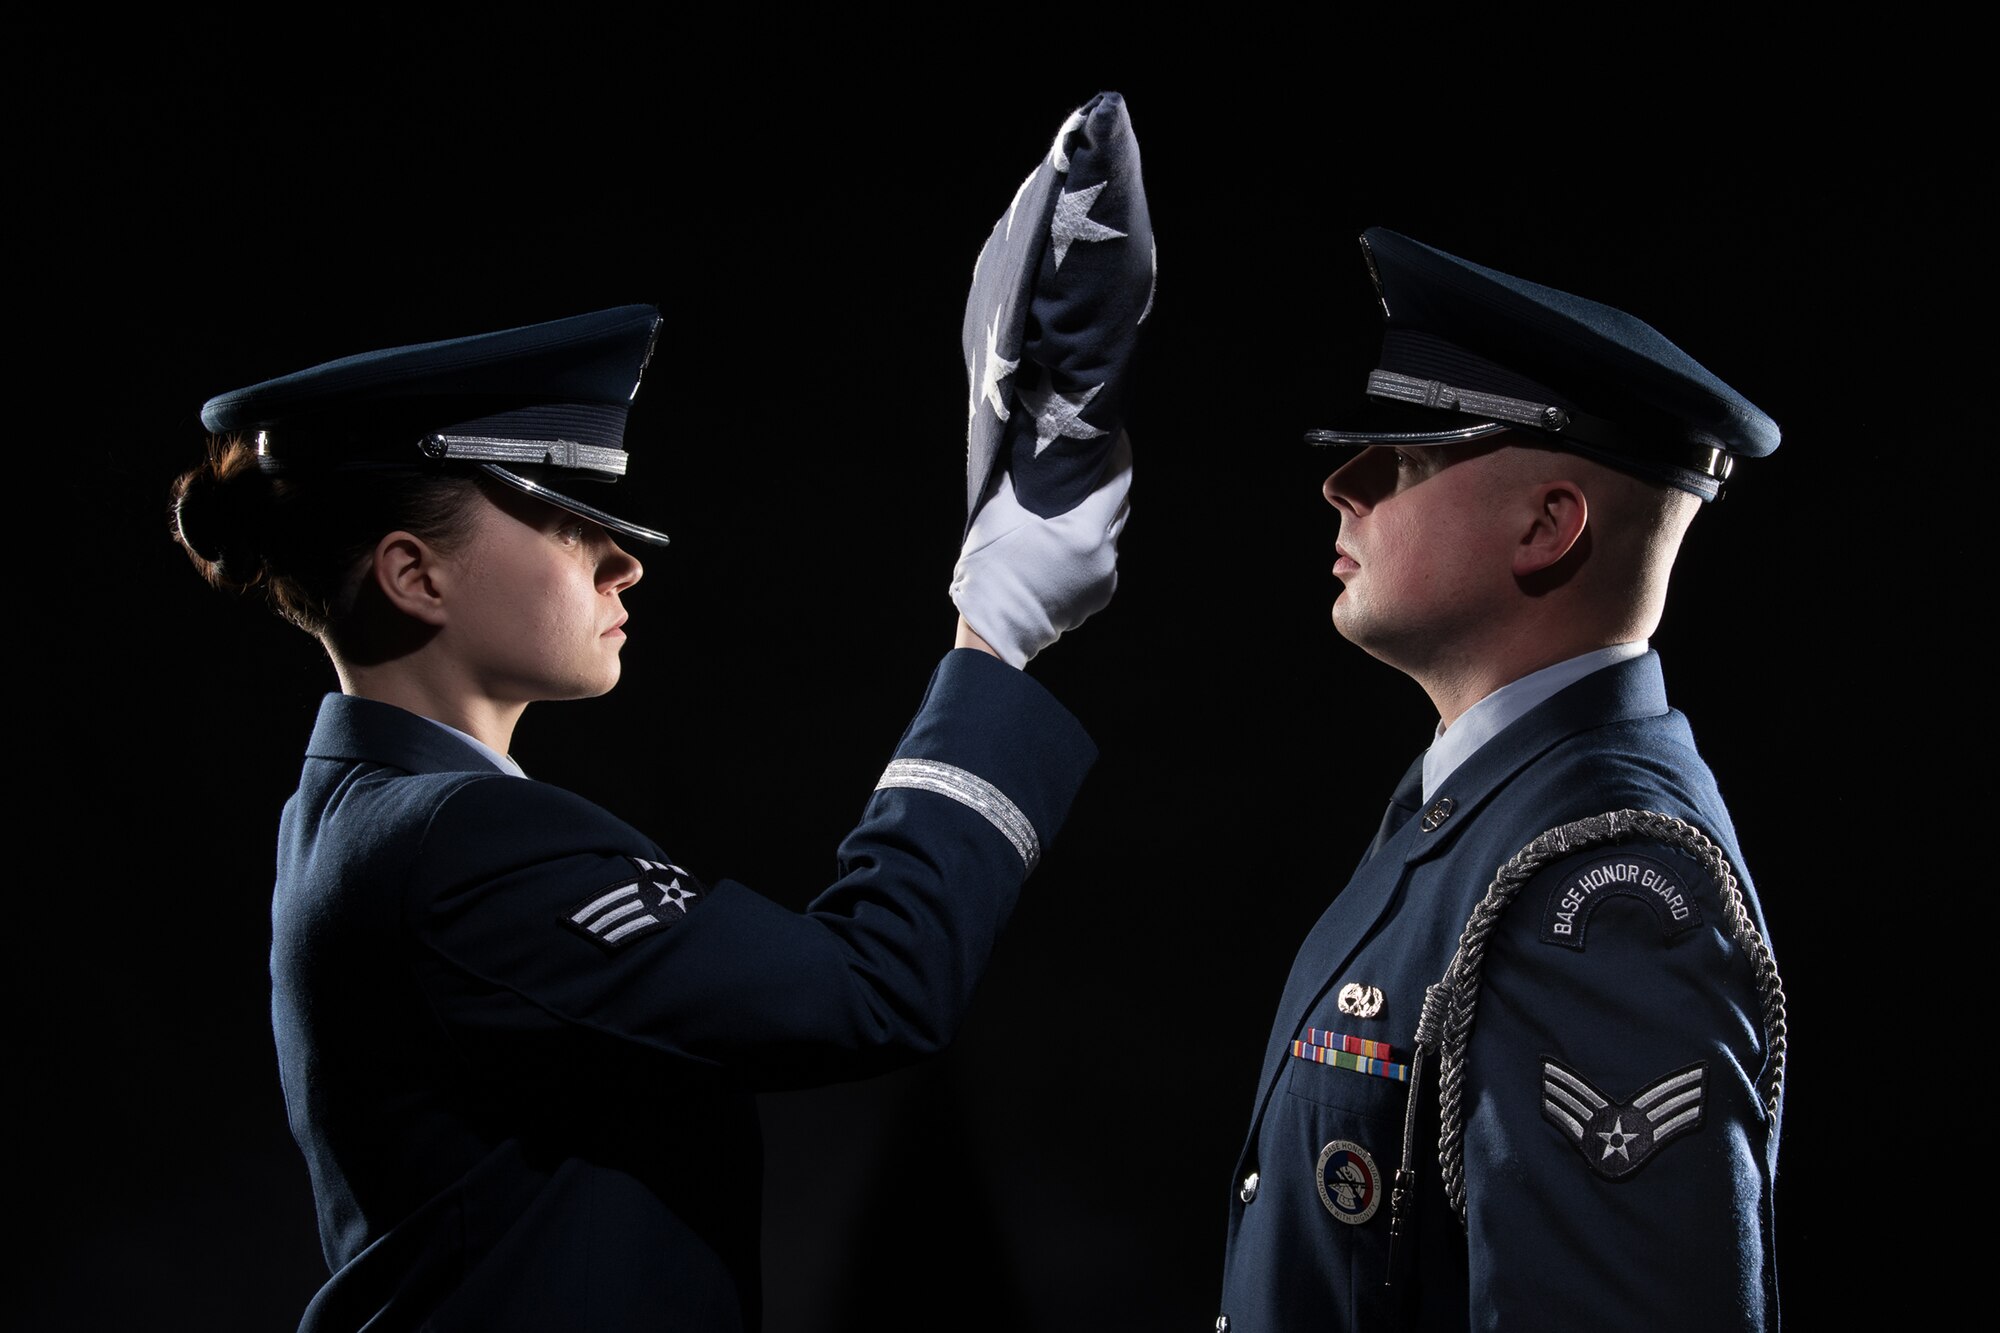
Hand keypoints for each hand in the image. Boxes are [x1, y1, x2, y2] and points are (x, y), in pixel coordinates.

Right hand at [949, 432, 1131, 668]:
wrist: (993, 630)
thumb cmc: (990, 569)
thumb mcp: (997, 510)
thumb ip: (1015, 472)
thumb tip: (1022, 438)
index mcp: (1085, 530)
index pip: (1119, 478)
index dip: (1118, 451)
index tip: (1109, 434)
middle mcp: (1105, 554)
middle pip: (1120, 503)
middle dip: (1108, 480)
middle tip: (1091, 460)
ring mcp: (1106, 578)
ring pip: (1111, 532)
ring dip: (1098, 514)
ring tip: (1077, 499)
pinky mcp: (1100, 595)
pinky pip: (1103, 558)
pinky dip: (1091, 543)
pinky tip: (1068, 537)